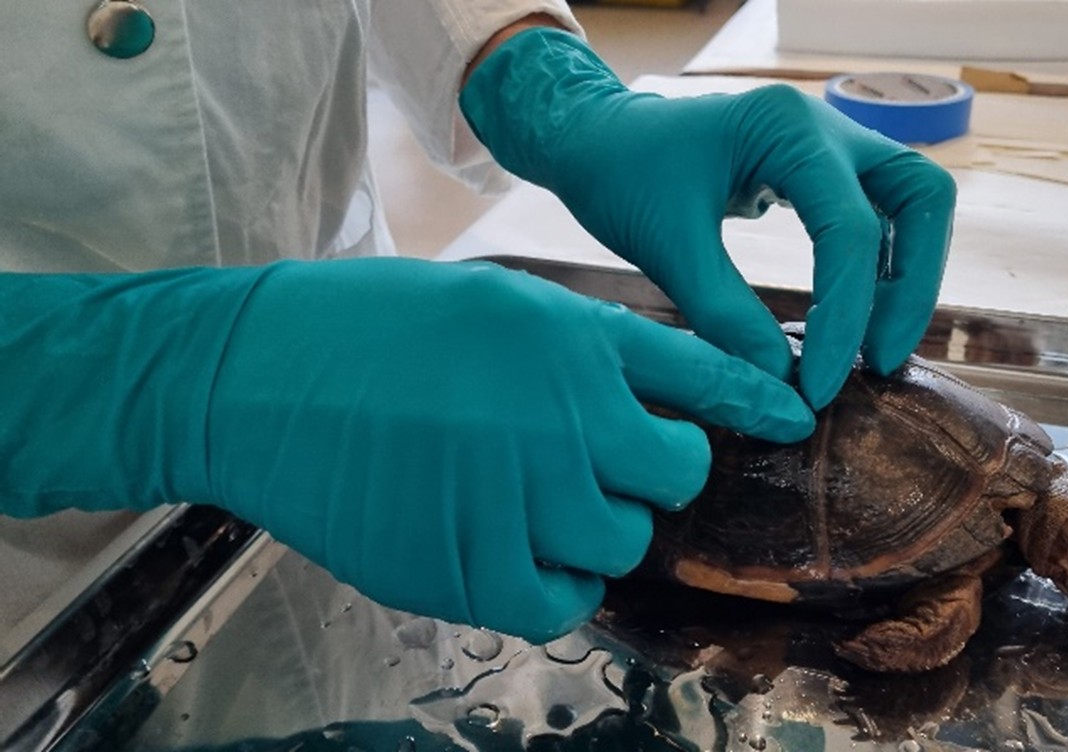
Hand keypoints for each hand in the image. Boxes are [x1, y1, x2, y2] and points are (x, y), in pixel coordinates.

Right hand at [1, 259, 811, 642]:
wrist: (260, 378)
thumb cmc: (375, 327)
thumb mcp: (497, 300)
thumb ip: (582, 347)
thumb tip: (648, 398)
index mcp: (574, 342)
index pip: (704, 376)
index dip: (754, 399)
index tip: (789, 416)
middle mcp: (568, 420)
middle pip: (676, 474)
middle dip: (649, 469)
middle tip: (597, 461)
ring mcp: (526, 500)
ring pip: (625, 543)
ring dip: (599, 529)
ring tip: (536, 503)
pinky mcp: (475, 571)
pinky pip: (564, 603)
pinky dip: (555, 586)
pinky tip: (515, 552)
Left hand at [461, 29, 955, 408]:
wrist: (595, 138)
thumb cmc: (619, 176)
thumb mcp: (665, 246)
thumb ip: (724, 312)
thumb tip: (782, 383)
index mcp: (786, 128)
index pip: (850, 230)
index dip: (846, 316)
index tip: (820, 386)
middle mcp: (824, 125)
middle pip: (922, 198)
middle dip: (911, 287)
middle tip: (880, 362)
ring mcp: (831, 142)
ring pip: (914, 205)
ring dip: (906, 279)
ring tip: (872, 351)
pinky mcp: (825, 169)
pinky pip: (882, 216)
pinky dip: (880, 269)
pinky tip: (852, 322)